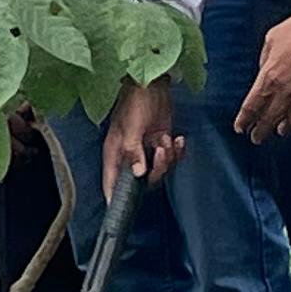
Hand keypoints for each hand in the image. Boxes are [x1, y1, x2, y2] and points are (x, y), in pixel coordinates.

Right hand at [102, 77, 181, 193]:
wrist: (153, 83)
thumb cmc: (135, 101)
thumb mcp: (131, 126)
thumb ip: (133, 151)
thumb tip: (138, 174)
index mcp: (116, 152)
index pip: (112, 180)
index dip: (115, 196)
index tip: (121, 208)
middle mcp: (130, 154)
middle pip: (143, 179)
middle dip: (157, 168)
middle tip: (161, 150)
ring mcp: (146, 149)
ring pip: (159, 169)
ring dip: (168, 156)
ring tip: (167, 138)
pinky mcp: (160, 143)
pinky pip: (171, 158)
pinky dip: (177, 151)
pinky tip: (177, 138)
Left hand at [232, 10, 290, 141]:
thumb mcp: (271, 39)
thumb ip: (264, 60)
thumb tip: (263, 73)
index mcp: (269, 77)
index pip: (252, 106)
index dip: (245, 120)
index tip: (241, 128)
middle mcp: (286, 92)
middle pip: (269, 119)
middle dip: (261, 131)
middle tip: (256, 138)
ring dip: (283, 130)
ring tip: (279, 132)